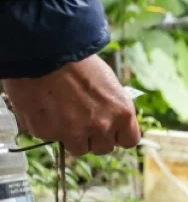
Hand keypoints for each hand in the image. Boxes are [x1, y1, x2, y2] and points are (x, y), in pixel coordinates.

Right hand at [2, 55, 139, 155]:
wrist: (44, 53)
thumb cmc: (78, 63)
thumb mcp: (108, 83)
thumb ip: (112, 108)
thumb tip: (111, 121)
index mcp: (122, 114)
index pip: (129, 141)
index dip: (118, 136)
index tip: (111, 131)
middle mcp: (102, 127)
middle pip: (103, 148)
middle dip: (94, 138)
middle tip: (82, 121)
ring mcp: (74, 133)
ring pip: (78, 149)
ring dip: (72, 137)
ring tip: (63, 115)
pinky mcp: (48, 133)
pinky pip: (51, 138)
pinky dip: (48, 128)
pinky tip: (45, 108)